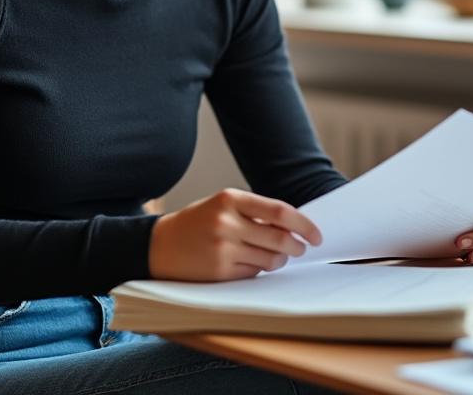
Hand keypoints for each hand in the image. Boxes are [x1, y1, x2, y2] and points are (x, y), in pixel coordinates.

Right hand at [148, 188, 321, 280]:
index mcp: (230, 199)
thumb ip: (254, 213)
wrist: (157, 246)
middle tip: (301, 249)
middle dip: (296, 246)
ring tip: (272, 256)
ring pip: (270, 260)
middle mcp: (227, 222)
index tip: (316, 235)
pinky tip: (246, 263)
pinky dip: (257, 270)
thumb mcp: (222, 206)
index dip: (304, 225)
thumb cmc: (196, 223)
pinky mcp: (219, 272)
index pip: (280, 212)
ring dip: (278, 260)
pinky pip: (253, 274)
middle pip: (279, 239)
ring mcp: (223, 249)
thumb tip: (294, 228)